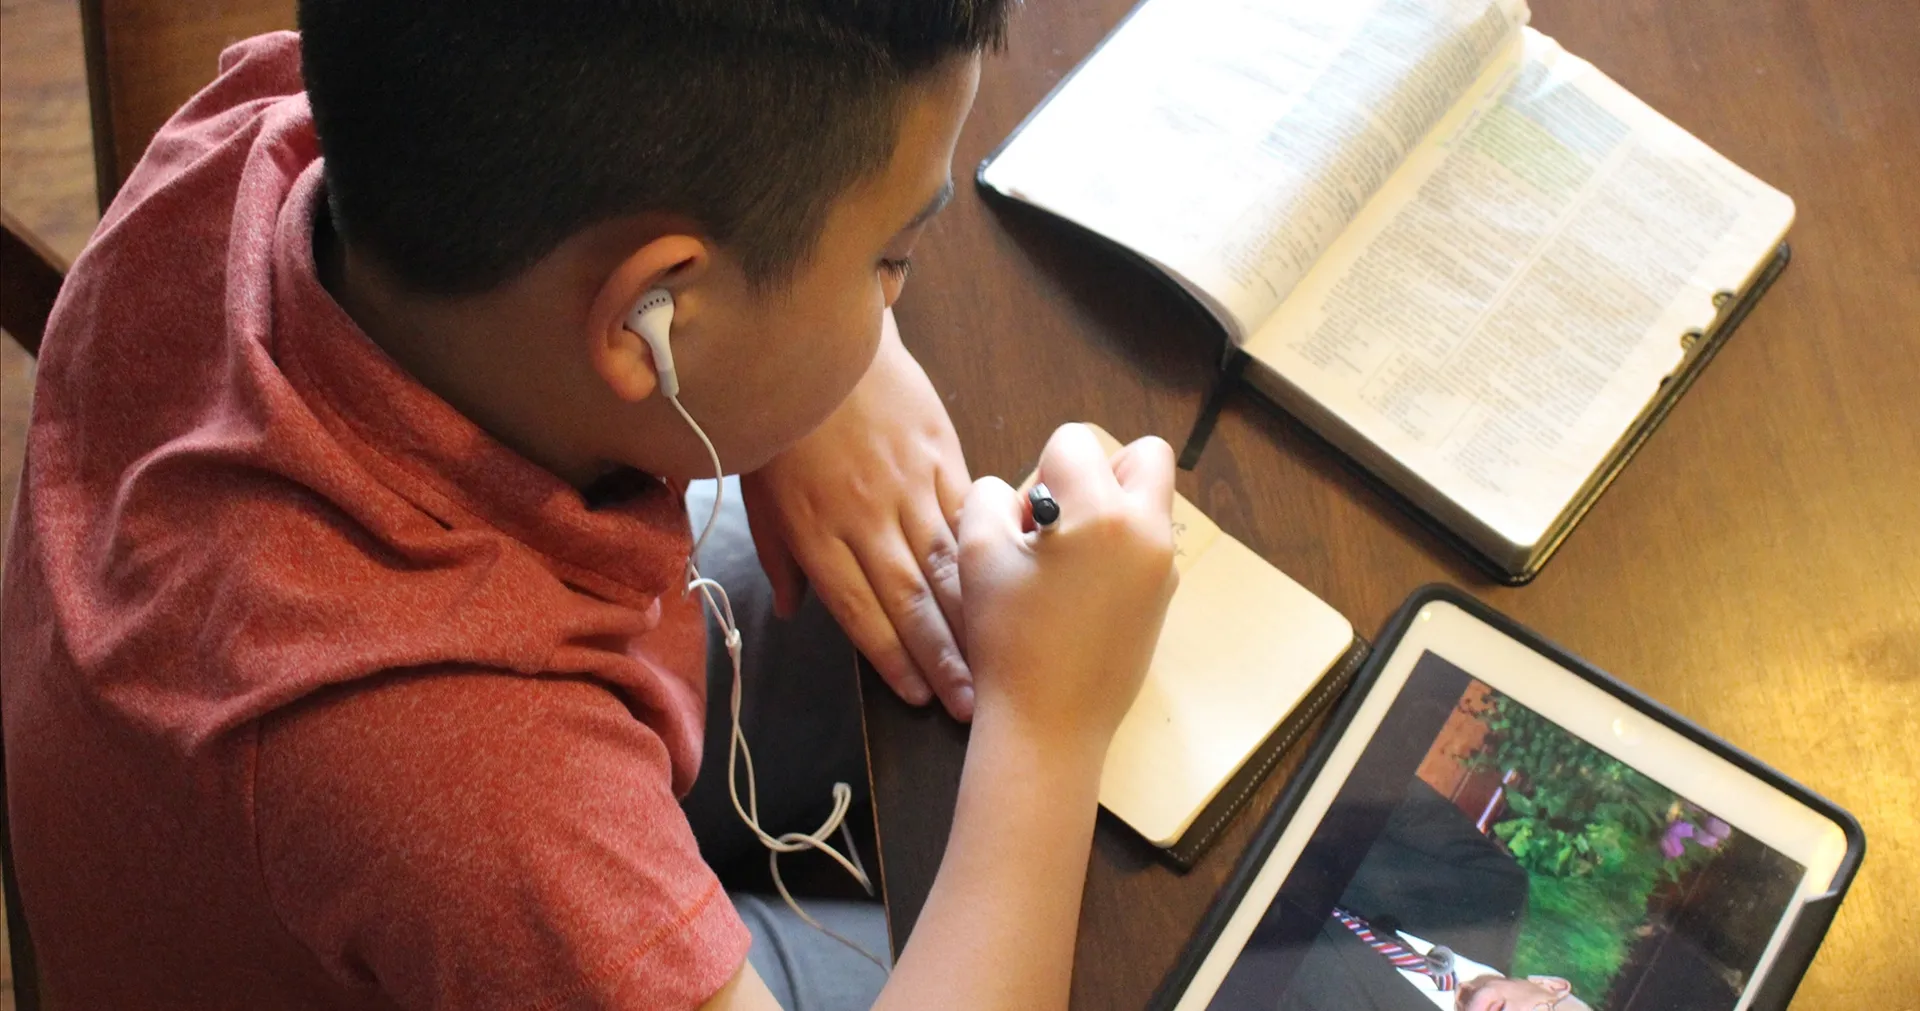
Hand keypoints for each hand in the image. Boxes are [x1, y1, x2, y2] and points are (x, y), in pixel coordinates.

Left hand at [740, 312, 974, 717]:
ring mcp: (909, 482)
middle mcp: (866, 515)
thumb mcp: (758, 488)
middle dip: (942, 658)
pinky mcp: (940, 452)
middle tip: (970, 703)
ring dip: (972, 619)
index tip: (918, 698)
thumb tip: (795, 612)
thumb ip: (779, 553)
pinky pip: (967, 513)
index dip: (890, 659)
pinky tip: (1009, 587)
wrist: (816, 330)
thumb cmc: (779, 414)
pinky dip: (987, 553)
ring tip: (997, 661)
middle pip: (910, 600)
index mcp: (815, 529)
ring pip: (948, 564)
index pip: (859, 610)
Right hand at [956, 424, 1177, 753]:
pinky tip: (1077, 596)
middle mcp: (1149, 533)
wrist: (1048, 725)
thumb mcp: (977, 552)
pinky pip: (1145, 547)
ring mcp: (1164, 569)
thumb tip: (1021, 495)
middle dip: (1100, 471)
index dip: (1041, 471)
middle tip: (1062, 520)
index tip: (1029, 522)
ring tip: (1065, 562)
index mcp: (1105, 513)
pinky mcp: (1163, 601)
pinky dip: (1116, 552)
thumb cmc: (1009, 637)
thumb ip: (991, 497)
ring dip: (1109, 512)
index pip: (1076, 441)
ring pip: (1147, 503)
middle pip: (1145, 456)